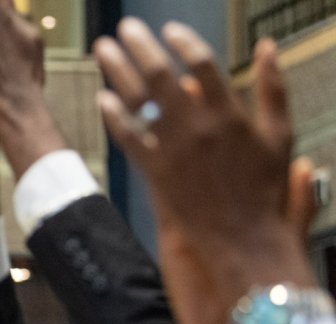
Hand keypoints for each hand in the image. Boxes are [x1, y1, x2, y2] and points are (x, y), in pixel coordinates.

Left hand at [94, 21, 313, 302]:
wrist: (242, 237)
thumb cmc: (263, 187)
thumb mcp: (280, 134)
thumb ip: (272, 88)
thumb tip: (268, 46)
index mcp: (229, 114)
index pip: (201, 63)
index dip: (182, 41)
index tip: (168, 29)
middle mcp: (197, 128)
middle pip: (160, 76)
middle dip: (138, 47)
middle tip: (123, 29)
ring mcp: (172, 151)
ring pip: (138, 103)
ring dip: (117, 72)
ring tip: (102, 50)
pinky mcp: (155, 173)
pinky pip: (129, 140)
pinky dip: (114, 117)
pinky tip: (102, 98)